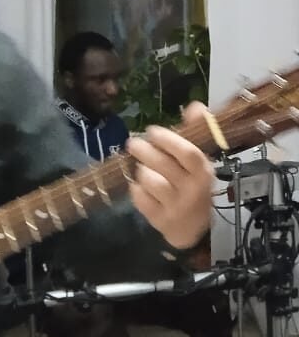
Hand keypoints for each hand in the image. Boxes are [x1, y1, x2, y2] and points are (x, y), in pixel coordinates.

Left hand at [125, 101, 213, 249]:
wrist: (194, 230)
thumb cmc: (193, 187)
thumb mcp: (198, 163)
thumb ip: (194, 133)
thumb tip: (195, 105)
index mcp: (203, 173)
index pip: (188, 153)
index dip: (168, 139)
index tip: (152, 130)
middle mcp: (192, 190)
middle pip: (164, 166)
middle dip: (144, 151)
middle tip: (132, 143)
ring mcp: (176, 207)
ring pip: (150, 181)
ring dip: (141, 172)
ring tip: (141, 168)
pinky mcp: (160, 220)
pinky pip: (140, 199)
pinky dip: (136, 190)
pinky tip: (139, 187)